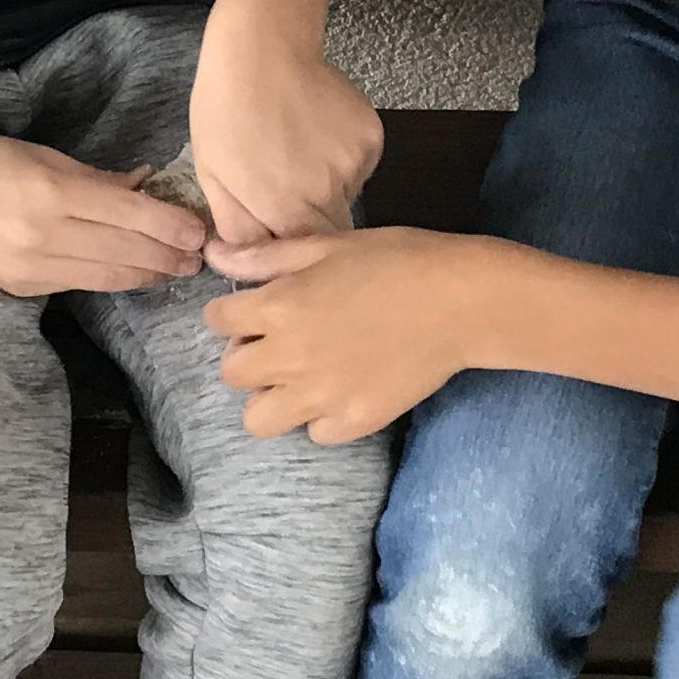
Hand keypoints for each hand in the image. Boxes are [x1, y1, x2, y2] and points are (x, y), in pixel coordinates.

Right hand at [0, 129, 207, 296]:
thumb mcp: (46, 156)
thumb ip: (98, 180)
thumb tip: (145, 188)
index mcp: (53, 192)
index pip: (129, 215)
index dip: (170, 226)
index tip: (200, 231)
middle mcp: (45, 235)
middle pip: (126, 252)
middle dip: (168, 256)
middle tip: (197, 256)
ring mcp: (33, 267)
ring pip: (108, 277)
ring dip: (148, 274)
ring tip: (175, 269)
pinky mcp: (22, 288)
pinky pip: (80, 285)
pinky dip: (112, 278)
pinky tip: (133, 273)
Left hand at [191, 9, 381, 244]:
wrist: (262, 48)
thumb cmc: (224, 110)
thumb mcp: (212, 175)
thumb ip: (237, 228)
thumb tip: (250, 263)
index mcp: (282, 210)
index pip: (301, 257)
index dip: (290, 247)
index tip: (276, 228)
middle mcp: (325, 195)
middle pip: (330, 233)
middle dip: (310, 222)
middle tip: (286, 188)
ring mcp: (353, 165)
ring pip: (345, 199)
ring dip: (325, 190)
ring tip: (297, 153)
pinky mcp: (371, 140)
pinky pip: (359, 169)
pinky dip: (341, 161)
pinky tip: (317, 134)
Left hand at [206, 228, 475, 442]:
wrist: (463, 302)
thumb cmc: (398, 260)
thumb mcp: (327, 245)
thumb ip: (266, 257)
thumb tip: (215, 255)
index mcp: (279, 306)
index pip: (216, 321)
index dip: (231, 314)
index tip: (253, 310)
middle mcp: (290, 356)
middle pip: (231, 374)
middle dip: (247, 356)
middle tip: (280, 342)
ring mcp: (321, 395)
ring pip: (259, 418)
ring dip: (273, 397)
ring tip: (302, 376)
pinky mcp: (354, 421)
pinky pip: (314, 433)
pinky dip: (321, 416)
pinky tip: (342, 390)